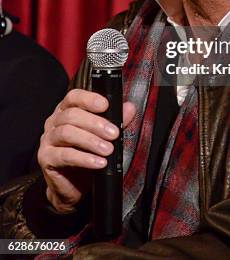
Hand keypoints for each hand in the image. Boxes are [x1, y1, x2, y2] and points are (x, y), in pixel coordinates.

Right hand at [37, 89, 134, 212]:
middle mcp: (54, 122)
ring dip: (91, 141)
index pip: (73, 97)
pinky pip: (64, 155)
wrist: (73, 185)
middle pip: (72, 115)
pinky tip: (98, 163)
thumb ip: (116, 120)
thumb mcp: (104, 136)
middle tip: (113, 134)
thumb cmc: (86, 154)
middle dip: (95, 123)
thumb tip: (129, 108)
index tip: (105, 105)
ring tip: (108, 150)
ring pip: (67, 133)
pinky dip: (84, 158)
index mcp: (66, 111)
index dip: (89, 99)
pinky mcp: (45, 158)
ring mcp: (48, 140)